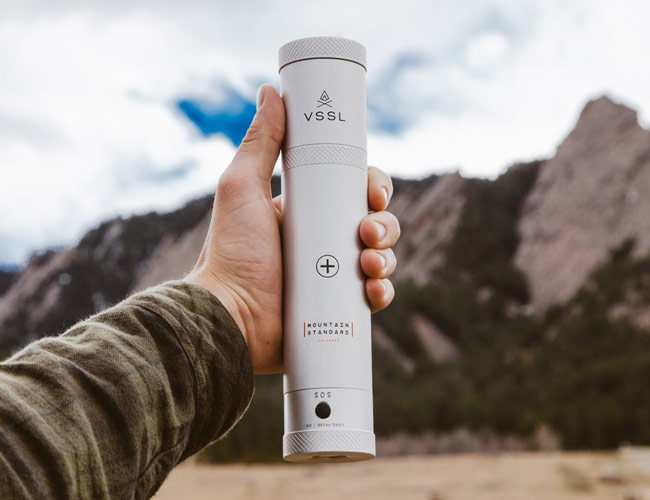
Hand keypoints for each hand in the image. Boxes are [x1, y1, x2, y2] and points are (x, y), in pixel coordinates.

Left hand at [185, 84, 399, 373]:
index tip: (374, 194)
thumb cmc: (230, 254)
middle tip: (369, 231)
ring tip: (369, 264)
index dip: (373, 187)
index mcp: (306, 212)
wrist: (228, 319)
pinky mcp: (339, 310)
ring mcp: (332, 277)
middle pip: (375, 222)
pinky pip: (376, 297)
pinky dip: (384, 292)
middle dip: (385, 224)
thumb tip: (271, 92)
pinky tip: (374, 291)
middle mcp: (322, 242)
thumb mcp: (242, 189)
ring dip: (388, 256)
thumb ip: (259, 142)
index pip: (353, 190)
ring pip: (382, 257)